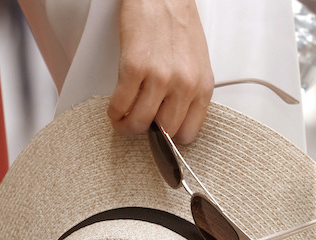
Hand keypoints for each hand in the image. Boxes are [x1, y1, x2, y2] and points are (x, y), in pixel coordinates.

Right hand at [107, 0, 213, 143]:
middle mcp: (184, 85)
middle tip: (137, 126)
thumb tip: (171, 121)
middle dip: (147, 133)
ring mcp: (160, 77)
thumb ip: (188, 94)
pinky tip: (115, 108)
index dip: (170, 138)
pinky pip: (120, 105)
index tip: (159, 136)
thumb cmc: (178, 25)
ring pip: (139, 124)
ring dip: (126, 126)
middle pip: (163, 133)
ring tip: (122, 120)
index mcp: (202, 87)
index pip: (188, 134)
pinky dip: (114, 112)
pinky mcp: (135, 68)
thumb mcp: (197, 65)